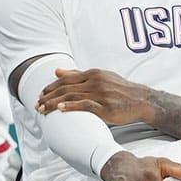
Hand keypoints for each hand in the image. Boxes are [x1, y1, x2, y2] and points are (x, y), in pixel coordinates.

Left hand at [37, 68, 155, 124]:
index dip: (51, 87)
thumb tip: (57, 71)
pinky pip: (85, 105)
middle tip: (37, 104)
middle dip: (48, 96)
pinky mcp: (106, 106)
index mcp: (94, 73)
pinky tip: (61, 109)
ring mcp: (101, 94)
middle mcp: (96, 81)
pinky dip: (71, 106)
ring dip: (54, 103)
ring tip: (43, 109)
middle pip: (66, 88)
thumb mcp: (101, 77)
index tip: (40, 95)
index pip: (66, 79)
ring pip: (72, 96)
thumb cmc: (122, 90)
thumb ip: (78, 74)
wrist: (143, 101)